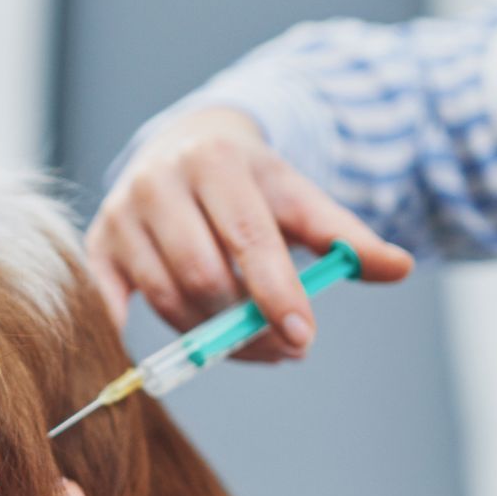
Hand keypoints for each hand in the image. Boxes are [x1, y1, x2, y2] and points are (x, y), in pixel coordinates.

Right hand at [87, 107, 412, 358]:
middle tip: (284, 347)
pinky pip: (110, 305)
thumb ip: (345, 237)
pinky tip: (174, 348)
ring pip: (165, 297)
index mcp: (215, 161)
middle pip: (202, 275)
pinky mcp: (98, 245)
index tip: (302, 338)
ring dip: (209, 333)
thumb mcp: (298, 198)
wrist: (186, 147)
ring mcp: (121, 215)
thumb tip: (398, 268)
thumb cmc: (252, 185)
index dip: (277, 293)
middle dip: (245, 322)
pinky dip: (133, 334)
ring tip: (245, 337)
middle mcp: (157, 182)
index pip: (248, 239)